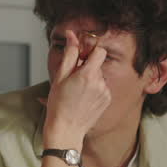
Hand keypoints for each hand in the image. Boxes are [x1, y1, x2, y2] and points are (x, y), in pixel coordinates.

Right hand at [43, 29, 110, 147]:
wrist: (66, 130)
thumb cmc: (59, 105)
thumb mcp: (60, 77)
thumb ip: (69, 54)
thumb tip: (72, 36)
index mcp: (88, 74)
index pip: (99, 50)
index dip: (90, 51)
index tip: (81, 56)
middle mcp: (100, 82)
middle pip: (98, 64)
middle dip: (87, 66)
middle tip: (72, 78)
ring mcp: (106, 92)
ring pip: (99, 76)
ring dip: (90, 78)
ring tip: (77, 91)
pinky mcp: (107, 100)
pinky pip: (102, 87)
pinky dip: (94, 89)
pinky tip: (83, 98)